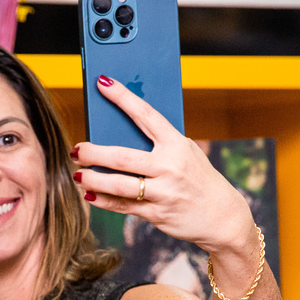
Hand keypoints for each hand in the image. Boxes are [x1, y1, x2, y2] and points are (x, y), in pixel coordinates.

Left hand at [72, 74, 255, 259]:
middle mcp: (169, 166)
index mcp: (176, 144)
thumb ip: (159, 145)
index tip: (103, 82)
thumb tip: (120, 134)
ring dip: (92, 180)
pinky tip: (90, 195)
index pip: (146, 114)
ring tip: (78, 175)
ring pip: (118, 184)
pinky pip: (123, 206)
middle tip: (77, 149)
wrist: (222, 217)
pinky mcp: (157, 213)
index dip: (122, 97)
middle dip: (93, 152)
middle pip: (122, 156)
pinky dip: (103, 200)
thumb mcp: (187, 154)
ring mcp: (163, 191)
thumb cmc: (198, 180)